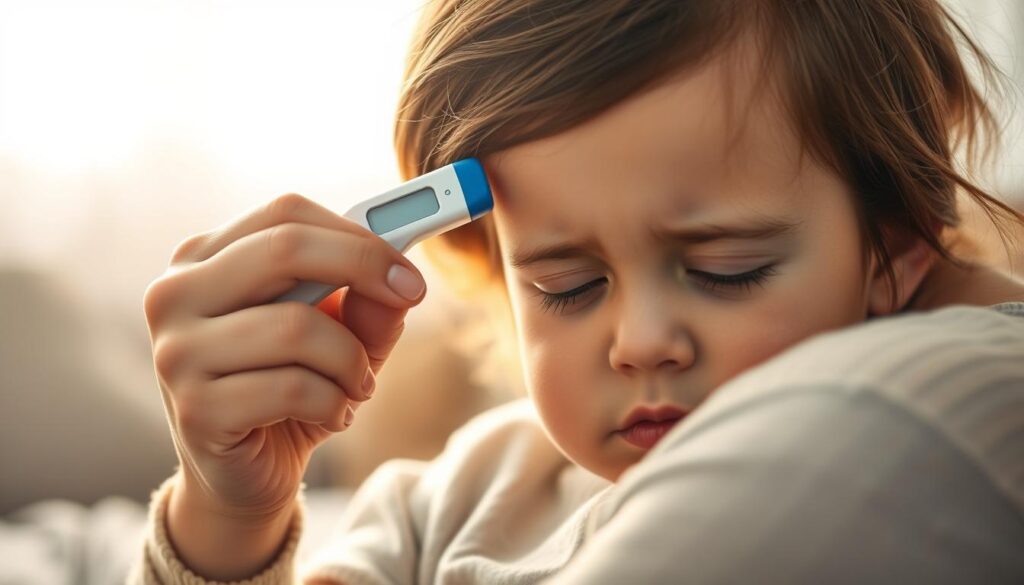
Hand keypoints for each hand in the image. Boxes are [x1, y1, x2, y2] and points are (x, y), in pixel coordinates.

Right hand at [143, 193, 425, 577]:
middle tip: (409, 297)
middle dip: (365, 268)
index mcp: (203, 258)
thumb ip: (368, 304)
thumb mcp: (341, 336)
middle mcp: (175, 294)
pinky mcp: (195, 408)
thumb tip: (398, 284)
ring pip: (298, 326)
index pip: (286, 214)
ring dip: (352, 361)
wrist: (246, 476)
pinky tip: (333, 415)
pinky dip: (335, 403)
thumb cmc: (290, 389)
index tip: (407, 267)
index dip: (358, 234)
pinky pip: (294, 388)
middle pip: (285, 248)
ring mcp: (176, 351)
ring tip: (357, 385)